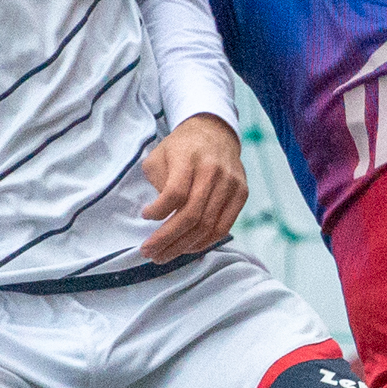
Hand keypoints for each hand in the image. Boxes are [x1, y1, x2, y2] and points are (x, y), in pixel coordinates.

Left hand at [140, 114, 246, 261]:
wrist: (214, 132)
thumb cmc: (181, 148)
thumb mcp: (159, 155)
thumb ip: (156, 182)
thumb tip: (158, 215)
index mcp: (190, 158)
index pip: (175, 193)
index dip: (158, 211)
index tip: (145, 215)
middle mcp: (213, 171)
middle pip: (191, 215)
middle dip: (166, 239)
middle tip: (148, 252)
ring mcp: (231, 184)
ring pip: (207, 226)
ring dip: (183, 246)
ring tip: (163, 255)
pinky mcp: (241, 193)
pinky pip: (223, 227)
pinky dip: (203, 242)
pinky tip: (186, 247)